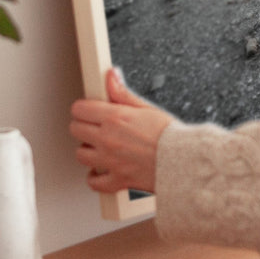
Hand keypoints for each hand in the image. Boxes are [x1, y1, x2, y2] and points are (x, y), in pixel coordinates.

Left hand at [69, 67, 173, 194]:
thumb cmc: (170, 135)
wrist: (183, 161)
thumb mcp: (146, 108)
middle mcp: (108, 139)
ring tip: (100, 147)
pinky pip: (94, 182)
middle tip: (95, 127)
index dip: (84, 108)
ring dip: (88, 150)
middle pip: (75, 130)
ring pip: (80, 155)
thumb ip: (122, 93)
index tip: (89, 110)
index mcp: (115, 118)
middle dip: (83, 126)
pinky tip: (102, 170)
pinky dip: (95, 177)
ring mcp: (110, 161)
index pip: (80, 109)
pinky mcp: (116, 179)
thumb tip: (111, 76)